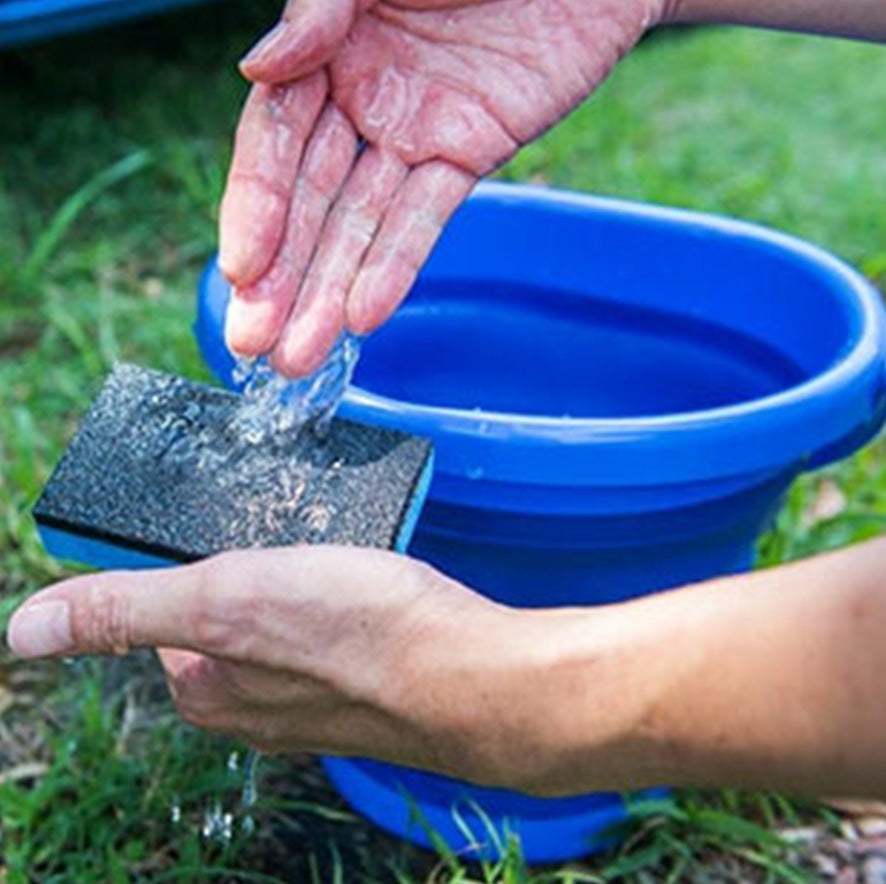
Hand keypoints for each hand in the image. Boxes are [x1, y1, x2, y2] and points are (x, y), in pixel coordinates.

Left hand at [6, 546, 613, 790]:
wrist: (474, 674)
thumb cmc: (359, 635)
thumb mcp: (227, 600)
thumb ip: (126, 607)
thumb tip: (21, 631)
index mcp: (207, 690)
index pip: (169, 608)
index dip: (205, 559)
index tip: (248, 540)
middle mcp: (253, 707)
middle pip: (230, 611)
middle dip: (259, 569)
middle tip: (302, 548)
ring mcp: (312, 702)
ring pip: (285, 619)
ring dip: (303, 582)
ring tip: (341, 564)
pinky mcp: (363, 685)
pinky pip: (332, 631)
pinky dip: (342, 602)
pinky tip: (370, 591)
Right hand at [219, 0, 667, 376]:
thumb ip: (320, 12)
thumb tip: (255, 70)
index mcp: (325, 50)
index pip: (275, 143)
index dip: (256, 208)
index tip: (241, 270)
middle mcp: (360, 99)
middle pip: (311, 202)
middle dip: (282, 276)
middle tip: (254, 344)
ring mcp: (413, 133)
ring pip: (362, 224)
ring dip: (328, 291)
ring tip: (298, 357)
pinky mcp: (468, 152)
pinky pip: (426, 217)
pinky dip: (396, 266)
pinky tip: (364, 316)